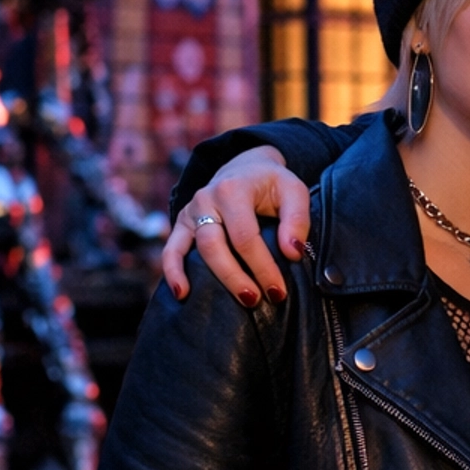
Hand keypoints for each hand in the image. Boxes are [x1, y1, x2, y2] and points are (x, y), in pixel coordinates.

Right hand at [163, 146, 311, 305]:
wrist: (245, 167)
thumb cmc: (271, 183)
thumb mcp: (294, 190)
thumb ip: (297, 219)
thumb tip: (293, 253)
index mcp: (233, 190)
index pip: (245, 236)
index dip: (262, 266)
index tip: (277, 291)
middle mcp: (206, 199)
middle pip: (215, 246)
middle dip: (236, 277)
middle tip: (256, 300)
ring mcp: (191, 212)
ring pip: (195, 251)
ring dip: (215, 279)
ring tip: (233, 302)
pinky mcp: (183, 224)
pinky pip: (172, 249)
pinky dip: (173, 271)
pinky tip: (182, 293)